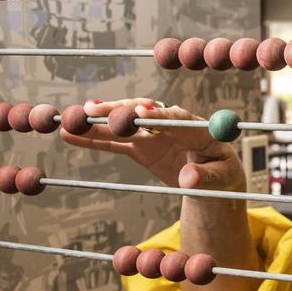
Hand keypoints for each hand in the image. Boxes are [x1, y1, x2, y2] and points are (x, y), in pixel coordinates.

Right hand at [60, 98, 245, 190]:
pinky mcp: (140, 146)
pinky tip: (70, 135)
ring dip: (98, 122)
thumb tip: (189, 178)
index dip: (159, 116)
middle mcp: (171, 125)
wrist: (213, 180)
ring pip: (124, 125)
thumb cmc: (222, 176)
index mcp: (198, 129)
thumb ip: (206, 177)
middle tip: (94, 110)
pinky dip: (94, 140)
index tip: (142, 113)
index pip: (178, 118)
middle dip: (120, 111)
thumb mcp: (221, 179)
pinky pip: (115, 142)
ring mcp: (153, 134)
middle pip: (144, 113)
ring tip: (72, 120)